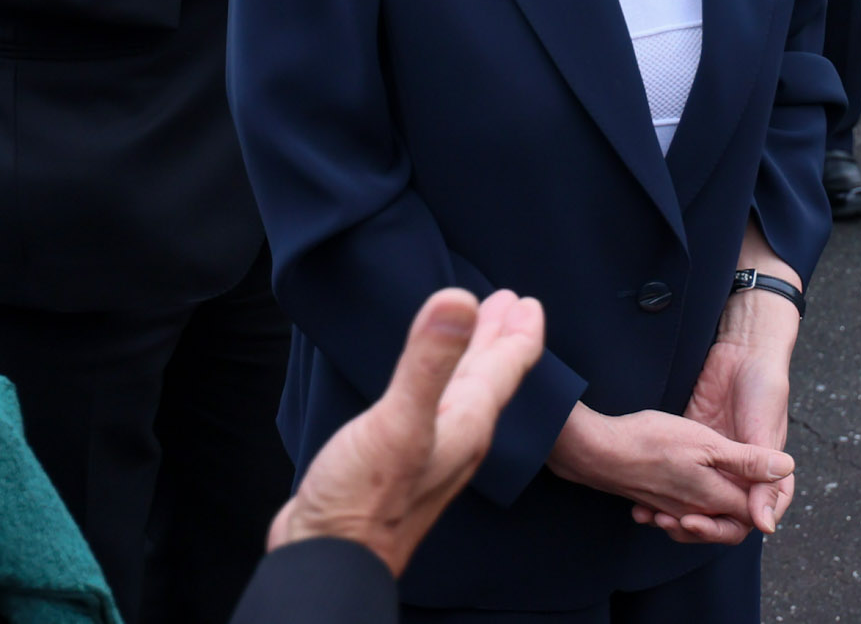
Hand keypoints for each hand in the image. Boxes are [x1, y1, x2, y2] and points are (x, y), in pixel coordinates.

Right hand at [268, 288, 547, 576]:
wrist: (333, 559)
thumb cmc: (365, 502)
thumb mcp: (399, 422)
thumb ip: (429, 363)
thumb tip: (461, 300)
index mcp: (466, 423)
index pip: (505, 368)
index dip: (518, 332)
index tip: (527, 301)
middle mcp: (456, 436)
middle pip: (488, 377)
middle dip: (499, 339)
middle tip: (509, 304)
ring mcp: (429, 451)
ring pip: (462, 393)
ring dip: (472, 359)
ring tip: (475, 333)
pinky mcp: (399, 461)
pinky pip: (434, 408)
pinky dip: (439, 383)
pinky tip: (425, 387)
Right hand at [548, 403, 791, 544]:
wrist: (599, 452)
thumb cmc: (653, 441)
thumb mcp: (708, 443)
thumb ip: (748, 461)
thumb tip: (786, 469)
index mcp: (713, 497)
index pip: (751, 512)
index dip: (761, 498)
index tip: (761, 472)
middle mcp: (694, 510)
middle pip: (726, 521)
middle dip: (736, 506)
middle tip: (740, 479)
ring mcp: (670, 508)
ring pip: (701, 515)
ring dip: (710, 505)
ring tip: (713, 473)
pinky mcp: (652, 500)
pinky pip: (675, 512)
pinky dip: (683, 504)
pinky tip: (683, 479)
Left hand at [664, 288, 799, 536]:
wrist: (743, 350)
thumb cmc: (762, 389)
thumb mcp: (762, 433)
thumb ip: (759, 477)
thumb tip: (765, 526)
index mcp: (762, 475)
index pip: (748, 518)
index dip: (723, 529)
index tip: (697, 526)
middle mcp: (739, 473)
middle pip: (718, 515)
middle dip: (693, 525)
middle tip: (669, 522)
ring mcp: (716, 460)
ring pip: (696, 500)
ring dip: (675, 511)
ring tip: (651, 514)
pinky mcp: (695, 445)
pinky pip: (680, 475)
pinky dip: (664, 488)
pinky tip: (644, 492)